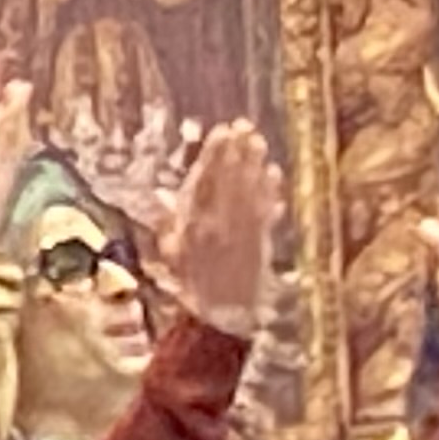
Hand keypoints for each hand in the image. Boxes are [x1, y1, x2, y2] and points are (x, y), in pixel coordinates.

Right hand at [0, 82, 33, 256]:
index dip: (5, 113)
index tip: (13, 91)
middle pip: (11, 136)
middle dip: (15, 111)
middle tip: (21, 85)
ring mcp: (4, 184)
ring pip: (15, 147)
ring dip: (17, 124)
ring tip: (18, 103)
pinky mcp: (4, 193)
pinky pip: (13, 160)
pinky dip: (14, 143)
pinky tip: (15, 137)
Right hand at [158, 120, 283, 337]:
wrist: (222, 313)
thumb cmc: (192, 283)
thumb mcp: (171, 252)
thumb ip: (170, 223)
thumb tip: (165, 196)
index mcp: (194, 224)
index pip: (205, 180)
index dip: (214, 154)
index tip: (221, 132)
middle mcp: (220, 223)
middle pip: (230, 179)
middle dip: (237, 151)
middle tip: (243, 126)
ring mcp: (244, 229)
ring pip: (250, 189)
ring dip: (255, 163)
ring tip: (258, 141)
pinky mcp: (263, 237)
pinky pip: (267, 208)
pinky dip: (271, 190)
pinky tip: (274, 173)